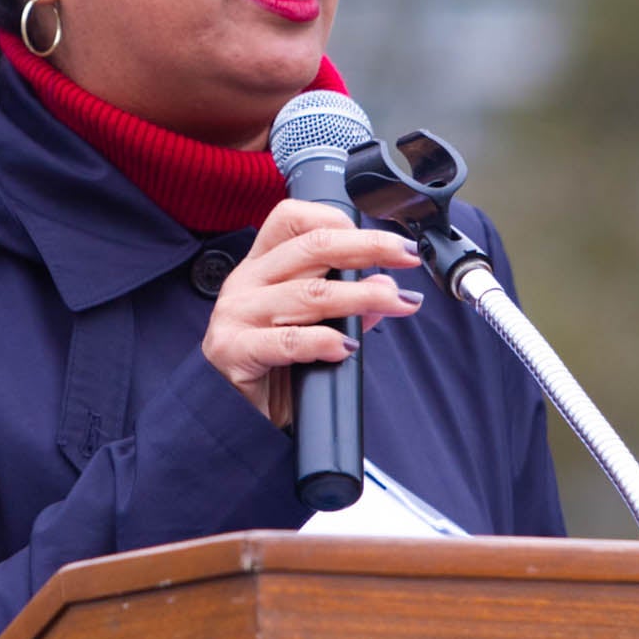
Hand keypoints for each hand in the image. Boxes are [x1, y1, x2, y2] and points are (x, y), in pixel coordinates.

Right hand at [200, 200, 425, 424]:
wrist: (232, 418)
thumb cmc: (272, 367)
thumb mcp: (313, 328)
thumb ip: (348, 306)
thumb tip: (388, 287)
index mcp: (261, 266)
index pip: (293, 220)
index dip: (342, 222)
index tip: (389, 241)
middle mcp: (245, 281)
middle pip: (310, 247)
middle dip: (367, 248)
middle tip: (406, 257)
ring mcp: (235, 314)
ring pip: (306, 293)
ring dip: (358, 296)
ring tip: (392, 302)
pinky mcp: (232, 350)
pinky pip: (286, 341)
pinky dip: (322, 342)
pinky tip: (346, 346)